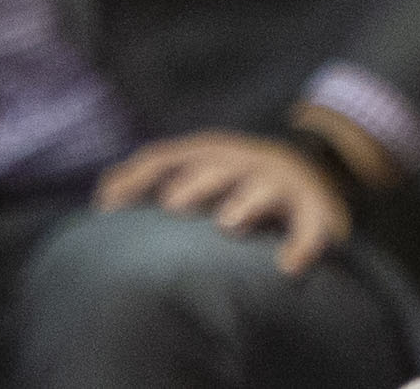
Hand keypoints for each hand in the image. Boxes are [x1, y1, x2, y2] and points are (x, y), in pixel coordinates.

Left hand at [94, 133, 352, 274]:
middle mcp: (246, 162)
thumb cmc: (239, 182)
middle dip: (195, 182)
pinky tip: (289, 265)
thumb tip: (103, 192)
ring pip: (265, 187)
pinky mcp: (316, 210)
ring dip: (247, 201)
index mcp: (212, 154)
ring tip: (228, 223)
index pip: (168, 157)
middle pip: (218, 166)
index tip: (108, 205)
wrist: (315, 172)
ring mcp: (282, 184)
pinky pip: (314, 225)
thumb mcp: (203, 170)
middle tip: (171, 204)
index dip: (139, 176)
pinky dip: (304, 242)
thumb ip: (161, 179)